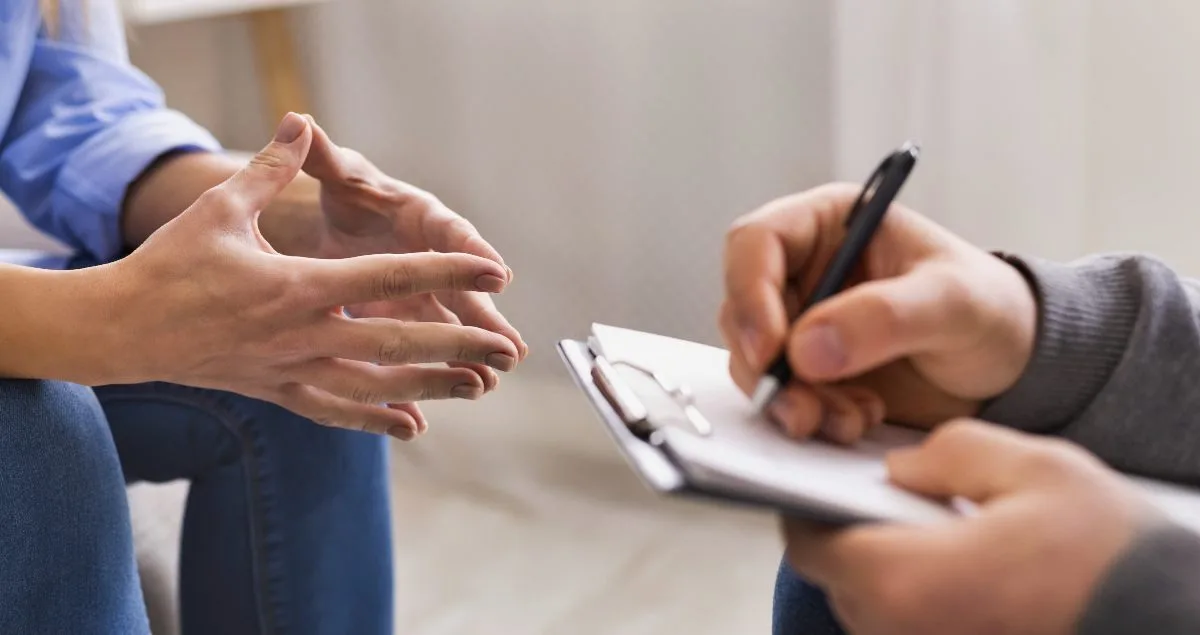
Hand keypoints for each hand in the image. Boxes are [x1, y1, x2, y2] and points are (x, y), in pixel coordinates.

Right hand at [102, 113, 519, 438]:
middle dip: (458, 344)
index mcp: (297, 287)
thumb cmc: (171, 265)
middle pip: (397, 341)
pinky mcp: (278, 392)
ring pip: (376, 385)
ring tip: (478, 387)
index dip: (446, 272)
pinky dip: (377, 419)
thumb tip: (300, 121)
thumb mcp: (222, 209)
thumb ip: (271, 168)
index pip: (389, 277)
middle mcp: (303, 335)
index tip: (494, 271)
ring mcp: (292, 371)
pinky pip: (337, 411)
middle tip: (506, 349)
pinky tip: (414, 425)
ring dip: (430, 386)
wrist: (122, 329)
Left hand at [265, 116, 526, 395]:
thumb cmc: (346, 193)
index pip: (452, 233)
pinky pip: (427, 347)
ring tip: (489, 382)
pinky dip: (435, 371)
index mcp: (421, 215)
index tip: (499, 274)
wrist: (340, 223)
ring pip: (451, 325)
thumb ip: (322, 157)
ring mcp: (425, 291)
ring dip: (469, 353)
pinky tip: (447, 399)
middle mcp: (432, 255)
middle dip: (485, 320)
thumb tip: (301, 124)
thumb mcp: (336, 174)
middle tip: (510, 347)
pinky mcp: (410, 318)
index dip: (474, 253)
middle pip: (463, 289)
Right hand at [720, 183, 1037, 442]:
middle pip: (742, 310)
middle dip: (768, 365)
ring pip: (755, 360)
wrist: (1014, 366)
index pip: (755, 243)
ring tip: (847, 420)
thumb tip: (807, 348)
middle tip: (804, 407)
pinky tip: (856, 420)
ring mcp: (803, 323)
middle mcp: (804, 270)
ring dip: (789, 399)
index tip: (771, 349)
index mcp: (830, 224)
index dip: (749, 292)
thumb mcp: (952, 302)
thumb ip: (884, 317)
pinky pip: (780, 394)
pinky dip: (807, 416)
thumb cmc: (992, 309)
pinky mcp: (809, 371)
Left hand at [782, 420, 1154, 634]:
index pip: (809, 543)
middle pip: (840, 578)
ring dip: (890, 568)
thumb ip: (949, 453)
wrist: (1171, 623)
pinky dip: (922, 596)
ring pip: (876, 608)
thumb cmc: (1110, 560)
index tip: (822, 480)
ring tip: (933, 530)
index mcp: (902, 580)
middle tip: (888, 499)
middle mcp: (900, 632)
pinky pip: (912, 627)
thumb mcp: (1033, 469)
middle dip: (854, 534)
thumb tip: (901, 467)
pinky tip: (962, 567)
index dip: (807, 505)